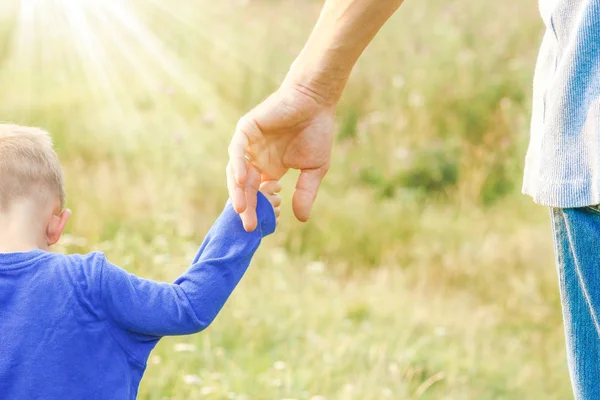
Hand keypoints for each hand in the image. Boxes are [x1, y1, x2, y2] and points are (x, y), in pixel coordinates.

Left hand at [227, 83, 335, 230]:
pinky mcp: (247, 129)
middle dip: (246, 207)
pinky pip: (237, 149)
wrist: (317, 103)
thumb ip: (305, 192)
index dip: (257, 211)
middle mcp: (255, 158)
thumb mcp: (313, 170)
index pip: (257, 195)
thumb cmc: (317, 132)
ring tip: (242, 209)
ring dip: (238, 190)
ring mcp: (249, 144)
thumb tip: (302, 219)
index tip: (259, 228)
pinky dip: (238, 164)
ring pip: (236, 171)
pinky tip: (242, 180)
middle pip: (244, 187)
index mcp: (268, 169)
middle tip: (248, 225)